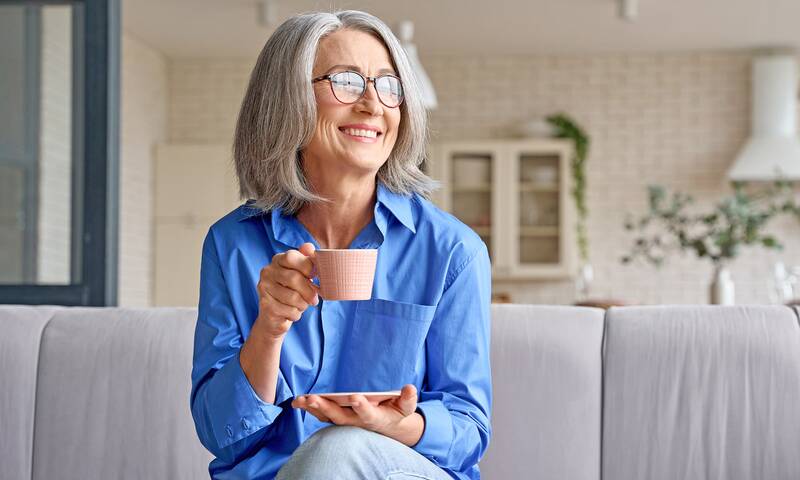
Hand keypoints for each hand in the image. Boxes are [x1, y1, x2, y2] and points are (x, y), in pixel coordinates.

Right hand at [254, 242, 318, 339]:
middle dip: (309, 291)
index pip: (291, 256)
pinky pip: (289, 310)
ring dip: (303, 304)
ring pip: (293, 297)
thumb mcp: (302, 274)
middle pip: (294, 278)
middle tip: (314, 300)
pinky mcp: (265, 305)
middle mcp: (267, 271)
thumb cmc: (293, 291)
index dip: (307, 267)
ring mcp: (263, 288)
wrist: (274, 316)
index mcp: (277, 260)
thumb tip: (309, 247)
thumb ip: (307, 259)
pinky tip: (292, 312)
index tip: (315, 277)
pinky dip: (296, 314)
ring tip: (301, 305)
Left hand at [291, 384, 422, 445]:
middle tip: (313, 398)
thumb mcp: (406, 407)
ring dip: (313, 409)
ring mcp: (345, 421)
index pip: (367, 413)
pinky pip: (321, 415)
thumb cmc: (395, 412)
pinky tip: (298, 401)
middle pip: (340, 417)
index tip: (355, 397)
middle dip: (326, 407)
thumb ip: (408, 399)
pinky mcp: (337, 417)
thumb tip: (410, 388)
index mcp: (375, 417)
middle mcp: (357, 422)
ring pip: (327, 417)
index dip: (362, 406)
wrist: (387, 426)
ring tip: (300, 400)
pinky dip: (309, 408)